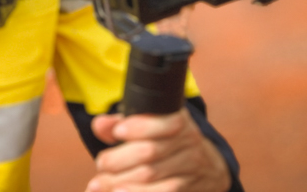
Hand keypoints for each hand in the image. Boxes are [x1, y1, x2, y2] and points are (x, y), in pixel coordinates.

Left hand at [85, 109, 230, 191]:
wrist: (208, 167)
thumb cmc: (167, 141)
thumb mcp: (149, 124)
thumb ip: (122, 122)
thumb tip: (99, 125)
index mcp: (179, 121)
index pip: (163, 122)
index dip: (139, 127)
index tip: (118, 131)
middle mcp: (188, 144)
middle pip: (151, 153)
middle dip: (120, 159)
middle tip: (101, 164)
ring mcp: (190, 170)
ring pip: (153, 178)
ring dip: (123, 183)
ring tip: (99, 185)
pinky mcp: (186, 191)